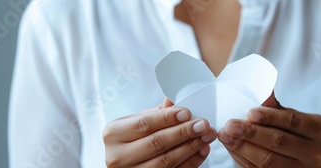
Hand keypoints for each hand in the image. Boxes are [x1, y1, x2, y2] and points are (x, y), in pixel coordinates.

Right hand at [103, 99, 217, 167]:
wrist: (127, 161)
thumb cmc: (133, 138)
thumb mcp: (138, 122)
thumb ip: (156, 112)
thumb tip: (173, 98)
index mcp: (113, 134)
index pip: (143, 124)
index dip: (166, 119)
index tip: (187, 113)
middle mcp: (118, 156)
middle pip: (156, 143)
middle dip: (183, 133)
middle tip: (203, 124)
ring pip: (165, 161)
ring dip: (191, 148)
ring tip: (207, 136)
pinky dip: (191, 163)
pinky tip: (202, 151)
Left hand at [218, 92, 320, 166]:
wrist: (307, 160)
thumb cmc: (298, 134)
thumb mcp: (294, 118)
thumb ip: (276, 107)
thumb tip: (259, 89)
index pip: (293, 121)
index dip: (270, 117)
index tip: (249, 112)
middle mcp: (316, 153)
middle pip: (279, 142)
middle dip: (251, 133)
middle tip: (230, 125)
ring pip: (268, 161)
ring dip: (242, 148)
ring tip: (226, 136)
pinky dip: (243, 159)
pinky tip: (232, 148)